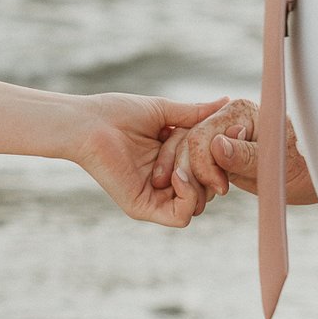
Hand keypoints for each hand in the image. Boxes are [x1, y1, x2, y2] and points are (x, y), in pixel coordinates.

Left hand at [76, 93, 235, 228]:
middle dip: (206, 165)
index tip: (219, 135)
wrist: (89, 122)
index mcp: (171, 161)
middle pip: (208, 187)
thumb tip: (228, 101)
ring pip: (199, 203)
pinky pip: (181, 217)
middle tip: (191, 144)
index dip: (218, 157)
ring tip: (181, 160)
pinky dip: (188, 197)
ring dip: (196, 179)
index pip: (209, 170)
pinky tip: (177, 175)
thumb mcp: (166, 112)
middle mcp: (165, 183)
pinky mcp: (143, 208)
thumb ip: (196, 114)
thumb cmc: (119, 113)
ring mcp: (155, 198)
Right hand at [159, 100, 317, 208]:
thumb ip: (245, 155)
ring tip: (200, 202)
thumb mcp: (274, 165)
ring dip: (188, 178)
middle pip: (187, 142)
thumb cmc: (302, 166)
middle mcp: (226, 117)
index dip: (202, 165)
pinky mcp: (221, 151)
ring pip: (186, 153)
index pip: (201, 135)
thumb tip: (216, 146)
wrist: (312, 174)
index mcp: (239, 111)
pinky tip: (205, 196)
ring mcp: (222, 133)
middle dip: (188, 173)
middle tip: (202, 201)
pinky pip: (196, 163)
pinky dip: (195, 180)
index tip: (221, 190)